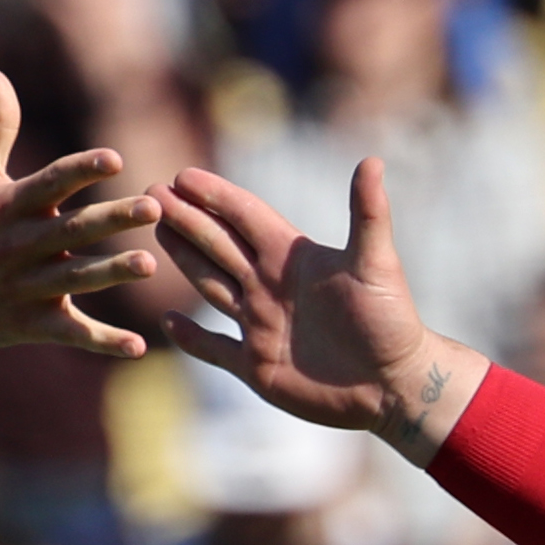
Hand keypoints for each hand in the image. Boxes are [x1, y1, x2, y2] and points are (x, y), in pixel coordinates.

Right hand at [0, 74, 162, 358]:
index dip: (80, 170)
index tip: (114, 158)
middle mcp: (18, 245)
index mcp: (9, 205)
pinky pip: (69, 333)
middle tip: (152, 207)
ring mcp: (23, 288)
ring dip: (110, 273)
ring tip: (150, 265)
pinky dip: (102, 341)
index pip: (49, 183)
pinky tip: (139, 346)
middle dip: (111, 219)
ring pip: (73, 280)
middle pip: (70, 230)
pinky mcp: (28, 324)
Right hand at [156, 162, 485, 460]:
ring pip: (211, 284)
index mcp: (293, 257)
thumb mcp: (377, 263)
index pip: (245, 217)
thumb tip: (373, 160)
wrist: (394, 384)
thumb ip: (368, 214)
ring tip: (155, 232)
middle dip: (186, 220)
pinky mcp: (257, 366)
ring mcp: (260, 325)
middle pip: (219, 245)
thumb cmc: (391, 320)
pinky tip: (168, 320)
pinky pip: (214, 348)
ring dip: (183, 260)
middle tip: (150, 195)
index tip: (182, 176)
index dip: (215, 196)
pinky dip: (192, 337)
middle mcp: (271, 286)